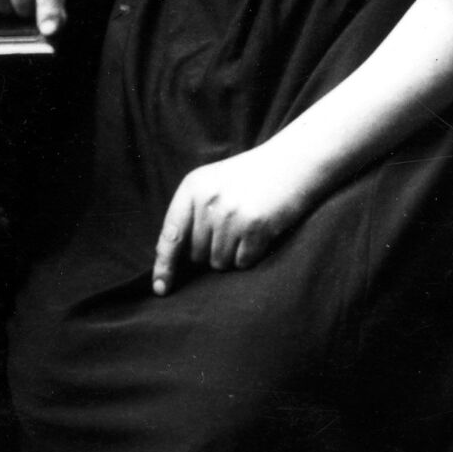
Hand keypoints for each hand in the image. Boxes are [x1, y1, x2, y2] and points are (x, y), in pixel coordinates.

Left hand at [152, 142, 315, 295]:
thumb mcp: (212, 183)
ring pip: (219, 263)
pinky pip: (242, 262)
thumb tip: (175, 257)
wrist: (291, 162)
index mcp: (192, 187)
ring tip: (245, 227)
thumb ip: (191, 213)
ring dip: (231, 255)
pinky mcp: (255, 226)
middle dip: (210, 251)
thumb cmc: (249, 178)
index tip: (161, 288)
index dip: (164, 265)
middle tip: (230, 227)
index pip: (170, 235)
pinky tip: (259, 233)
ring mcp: (231, 214)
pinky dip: (250, 255)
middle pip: (196, 255)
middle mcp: (208, 201)